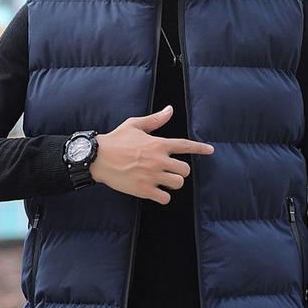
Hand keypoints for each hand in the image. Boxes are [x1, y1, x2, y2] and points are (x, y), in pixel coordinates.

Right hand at [89, 105, 214, 203]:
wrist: (97, 158)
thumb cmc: (116, 140)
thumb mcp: (135, 125)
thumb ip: (155, 120)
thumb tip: (170, 109)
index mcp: (158, 144)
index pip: (185, 146)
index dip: (200, 148)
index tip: (210, 150)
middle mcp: (158, 160)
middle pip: (185, 170)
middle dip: (180, 171)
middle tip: (171, 171)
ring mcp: (152, 176)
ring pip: (178, 184)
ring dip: (173, 183)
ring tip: (164, 181)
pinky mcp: (144, 190)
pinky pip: (165, 198)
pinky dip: (163, 196)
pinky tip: (156, 192)